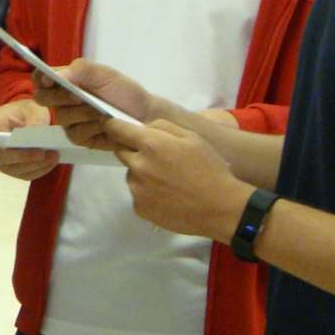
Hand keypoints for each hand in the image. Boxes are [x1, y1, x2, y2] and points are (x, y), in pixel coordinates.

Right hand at [0, 99, 58, 180]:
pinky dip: (40, 170)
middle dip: (28, 159)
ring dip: (36, 166)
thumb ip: (32, 117)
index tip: (34, 147)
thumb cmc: (23, 112)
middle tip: (47, 153)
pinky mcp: (14, 169)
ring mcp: (2, 162)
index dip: (14, 150)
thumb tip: (32, 130)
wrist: (24, 118)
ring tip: (54, 156)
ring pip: (16, 171)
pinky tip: (51, 161)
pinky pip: (25, 175)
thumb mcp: (30, 108)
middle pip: (6, 162)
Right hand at [35, 59, 158, 150]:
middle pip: (42, 99)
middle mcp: (62, 101)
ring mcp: (69, 121)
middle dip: (61, 97)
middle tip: (80, 97)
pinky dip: (92, 127)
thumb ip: (80, 70)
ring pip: (62, 117)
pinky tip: (105, 124)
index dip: (40, 78)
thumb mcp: (104, 74)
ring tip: (102, 111)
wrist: (144, 115)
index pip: (40, 77)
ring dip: (83, 113)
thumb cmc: (123, 91)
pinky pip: (75, 133)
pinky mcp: (79, 138)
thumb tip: (56, 76)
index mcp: (66, 81)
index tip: (49, 80)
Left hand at [108, 118, 251, 241]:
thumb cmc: (209, 169)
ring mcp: (136, 189)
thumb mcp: (191, 137)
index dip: (113, 126)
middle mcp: (138, 166)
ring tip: (168, 181)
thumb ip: (162, 127)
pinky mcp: (139, 208)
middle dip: (134, 150)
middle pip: (122, 151)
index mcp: (151, 145)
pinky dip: (147, 192)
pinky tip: (168, 195)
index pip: (116, 129)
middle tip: (158, 158)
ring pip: (131, 173)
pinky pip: (137, 193)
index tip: (113, 125)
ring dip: (142, 172)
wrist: (220, 208)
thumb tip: (141, 126)